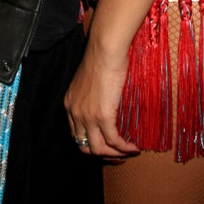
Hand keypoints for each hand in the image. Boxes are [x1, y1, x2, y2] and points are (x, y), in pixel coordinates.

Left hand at [64, 38, 138, 159]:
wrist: (105, 48)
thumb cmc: (101, 56)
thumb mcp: (89, 79)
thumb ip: (92, 94)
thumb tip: (105, 101)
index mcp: (70, 103)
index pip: (76, 134)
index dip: (92, 144)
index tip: (106, 145)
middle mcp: (75, 112)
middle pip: (85, 147)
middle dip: (102, 155)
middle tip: (118, 155)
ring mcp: (87, 115)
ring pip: (99, 149)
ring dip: (115, 155)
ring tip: (128, 152)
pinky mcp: (102, 115)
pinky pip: (113, 141)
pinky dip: (124, 148)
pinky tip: (133, 147)